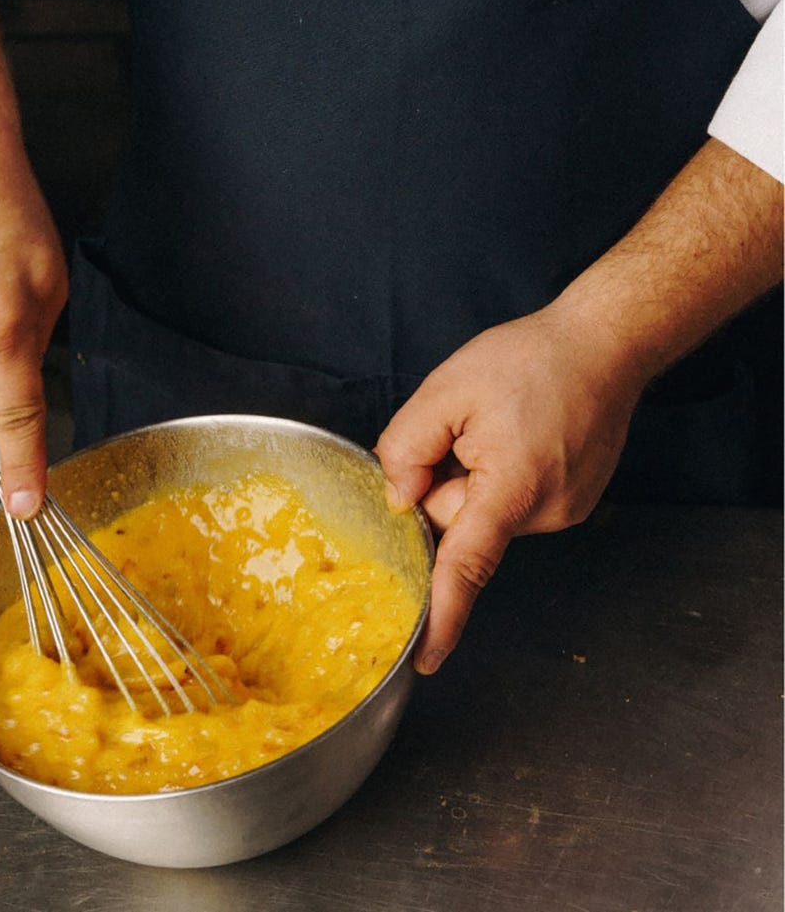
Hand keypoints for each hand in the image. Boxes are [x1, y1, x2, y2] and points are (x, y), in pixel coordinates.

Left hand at [376, 304, 644, 673]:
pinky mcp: (571, 503)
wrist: (605, 344)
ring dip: (474, 478)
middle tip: (462, 430)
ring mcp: (563, 510)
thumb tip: (398, 498)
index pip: (466, 565)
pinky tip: (518, 434)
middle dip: (444, 485)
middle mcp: (545, 511)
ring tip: (500, 424)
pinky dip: (499, 477)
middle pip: (462, 525)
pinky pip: (511, 503)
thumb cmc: (532, 360)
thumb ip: (407, 445)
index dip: (442, 615)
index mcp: (512, 487)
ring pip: (486, 513)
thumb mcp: (448, 388)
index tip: (424, 657)